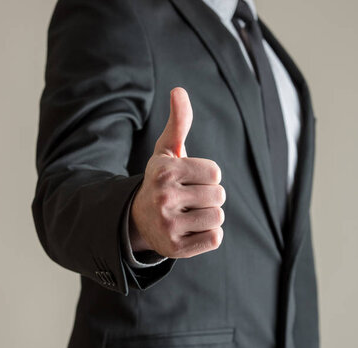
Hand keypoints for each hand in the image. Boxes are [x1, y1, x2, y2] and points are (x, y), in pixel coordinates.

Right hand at [129, 87, 225, 257]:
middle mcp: (163, 197)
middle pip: (219, 196)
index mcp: (164, 171)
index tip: (190, 180)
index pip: (216, 173)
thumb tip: (178, 90)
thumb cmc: (162, 181)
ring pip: (218, 217)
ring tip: (189, 214)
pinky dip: (208, 235)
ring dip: (209, 216)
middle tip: (189, 199)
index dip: (208, 177)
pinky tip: (190, 231)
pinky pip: (215, 238)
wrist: (138, 220)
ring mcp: (168, 225)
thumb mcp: (166, 151)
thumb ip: (178, 122)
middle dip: (209, 197)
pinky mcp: (175, 248)